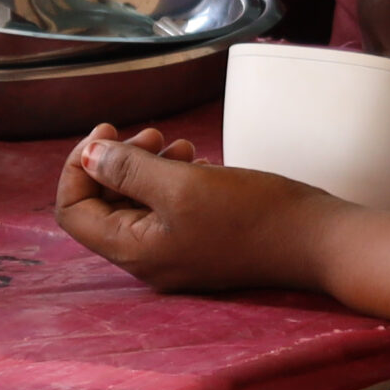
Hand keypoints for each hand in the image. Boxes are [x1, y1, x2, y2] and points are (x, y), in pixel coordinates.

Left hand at [54, 123, 345, 292]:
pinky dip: (173, 179)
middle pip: (105, 206)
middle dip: (118, 162)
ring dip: (147, 167)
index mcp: (134, 250)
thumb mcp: (184, 184)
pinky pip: (168, 208)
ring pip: (138, 204)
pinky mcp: (202, 241)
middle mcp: (148, 258)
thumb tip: (89, 156)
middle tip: (152, 133)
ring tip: (179, 144)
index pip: (75, 211)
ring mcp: (177, 252)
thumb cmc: (252, 214)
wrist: (314, 239)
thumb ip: (130, 171)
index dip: (81, 167)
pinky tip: (199, 162)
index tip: (107, 131)